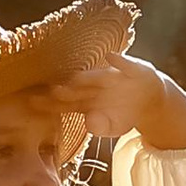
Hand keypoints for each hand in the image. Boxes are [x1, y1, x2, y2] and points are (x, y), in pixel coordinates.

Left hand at [51, 50, 185, 152]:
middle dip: (67, 90)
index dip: (50, 103)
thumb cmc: (125, 114)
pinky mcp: (130, 70)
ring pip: (99, 78)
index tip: (35, 104)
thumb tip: (89, 122)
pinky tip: (113, 57)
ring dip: (89, 77)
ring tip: (76, 79)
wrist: (150, 100)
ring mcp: (112, 77)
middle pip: (79, 89)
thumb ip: (101, 128)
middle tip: (52, 92)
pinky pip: (126, 65)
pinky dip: (120, 62)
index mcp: (87, 101)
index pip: (64, 103)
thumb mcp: (114, 127)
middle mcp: (96, 86)